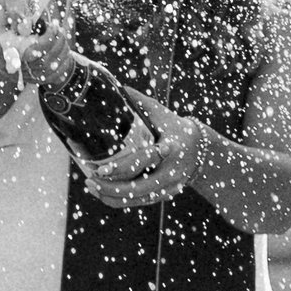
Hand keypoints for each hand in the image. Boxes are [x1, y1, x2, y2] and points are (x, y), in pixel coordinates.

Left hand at [80, 85, 207, 208]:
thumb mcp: (162, 114)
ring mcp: (169, 187)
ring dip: (111, 196)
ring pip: (136, 199)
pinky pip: (139, 203)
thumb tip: (118, 87)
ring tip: (90, 186)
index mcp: (172, 149)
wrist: (201, 152)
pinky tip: (101, 193)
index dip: (121, 167)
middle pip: (138, 187)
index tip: (100, 169)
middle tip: (89, 179)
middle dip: (111, 187)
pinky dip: (119, 200)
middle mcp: (171, 172)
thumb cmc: (176, 129)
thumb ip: (140, 102)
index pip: (144, 161)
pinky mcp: (164, 196)